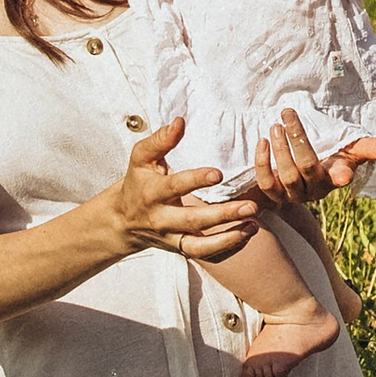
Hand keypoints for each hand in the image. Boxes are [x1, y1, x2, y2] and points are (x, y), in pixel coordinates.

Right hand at [100, 119, 258, 264]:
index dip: (196, 180)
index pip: (175, 187)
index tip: (219, 174)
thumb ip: (160, 140)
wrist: (122, 221)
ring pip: (201, 246)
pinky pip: (205, 255)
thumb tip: (180, 121)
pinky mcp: (181, 249)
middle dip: (223, 215)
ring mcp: (172, 237)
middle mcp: (162, 219)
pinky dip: (227, 248)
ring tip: (253, 225)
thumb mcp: (141, 158)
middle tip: (251, 206)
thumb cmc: (138, 182)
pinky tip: (247, 234)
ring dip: (229, 239)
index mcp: (153, 193)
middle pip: (193, 221)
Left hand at [249, 111, 375, 202]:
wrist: (298, 175)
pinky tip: (262, 142)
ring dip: (280, 150)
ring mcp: (293, 194)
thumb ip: (373, 148)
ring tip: (275, 126)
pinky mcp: (273, 196)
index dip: (343, 175)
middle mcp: (315, 190)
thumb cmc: (331, 158)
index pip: (342, 176)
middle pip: (307, 168)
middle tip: (288, 114)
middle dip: (297, 141)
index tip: (343, 173)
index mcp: (335, 177)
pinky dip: (262, 163)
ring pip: (285, 176)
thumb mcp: (351, 151)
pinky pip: (266, 184)